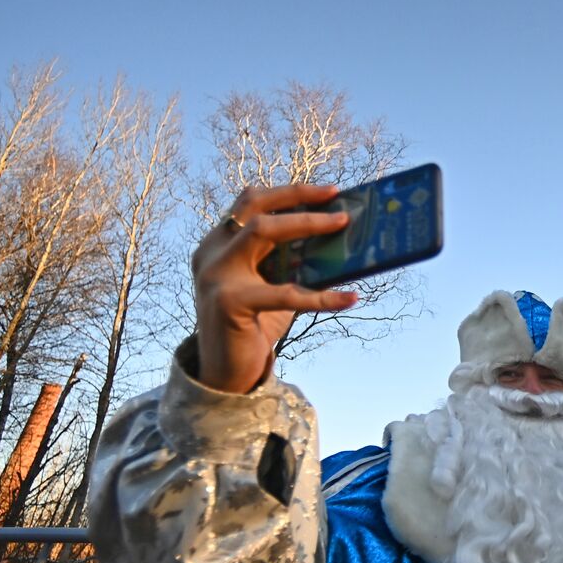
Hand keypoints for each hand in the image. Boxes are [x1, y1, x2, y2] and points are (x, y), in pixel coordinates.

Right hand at [192, 184, 355, 392]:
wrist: (226, 373)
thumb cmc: (255, 324)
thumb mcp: (272, 286)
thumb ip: (290, 262)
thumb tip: (338, 241)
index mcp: (219, 243)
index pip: (250, 201)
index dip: (289, 191)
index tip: (328, 190)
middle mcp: (211, 253)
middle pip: (255, 207)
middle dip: (298, 197)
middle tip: (337, 200)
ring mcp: (216, 276)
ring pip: (262, 231)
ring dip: (307, 224)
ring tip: (342, 226)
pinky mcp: (229, 303)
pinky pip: (284, 293)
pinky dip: (321, 296)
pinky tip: (350, 298)